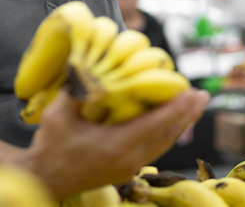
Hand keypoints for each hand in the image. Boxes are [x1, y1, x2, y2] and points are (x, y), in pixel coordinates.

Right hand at [22, 88, 209, 198]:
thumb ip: (77, 90)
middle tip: (201, 95)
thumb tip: (90, 65)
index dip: (176, 108)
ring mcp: (128, 168)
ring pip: (162, 144)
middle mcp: (127, 160)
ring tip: (192, 106)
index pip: (154, 125)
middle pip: (166, 135)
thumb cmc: (49, 146)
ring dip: (179, 124)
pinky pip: (153, 149)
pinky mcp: (126, 170)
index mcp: (115, 146)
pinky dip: (165, 133)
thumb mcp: (58, 114)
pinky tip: (171, 122)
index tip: (193, 93)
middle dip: (186, 115)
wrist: (43, 179)